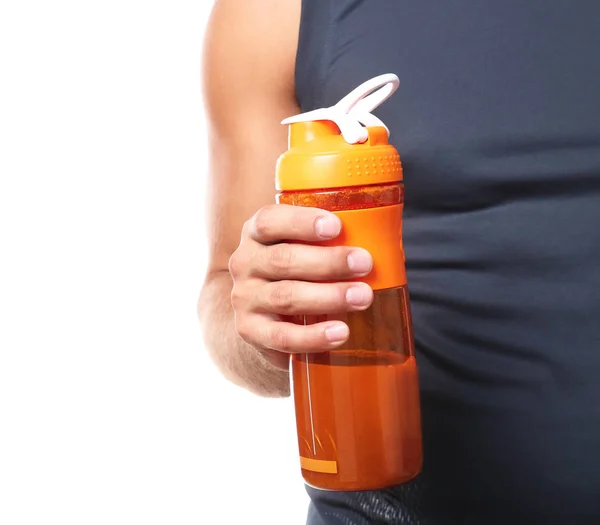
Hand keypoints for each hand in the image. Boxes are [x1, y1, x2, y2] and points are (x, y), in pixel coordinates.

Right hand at [229, 204, 373, 368]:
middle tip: (364, 263)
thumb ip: (327, 238)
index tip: (336, 227)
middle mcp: (245, 262)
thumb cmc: (297, 272)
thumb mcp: (301, 247)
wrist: (264, 317)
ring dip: (328, 296)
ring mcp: (245, 298)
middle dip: (328, 262)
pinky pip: (282, 336)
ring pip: (286, 296)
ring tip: (363, 296)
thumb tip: (382, 232)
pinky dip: (313, 336)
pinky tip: (340, 332)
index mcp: (256, 233)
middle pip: (283, 260)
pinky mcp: (250, 331)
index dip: (301, 222)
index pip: (270, 221)